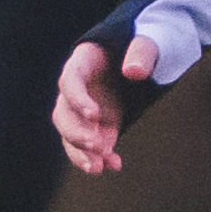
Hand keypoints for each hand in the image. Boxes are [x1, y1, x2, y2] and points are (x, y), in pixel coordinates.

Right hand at [49, 34, 132, 174]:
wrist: (146, 61)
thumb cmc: (144, 48)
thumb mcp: (148, 44)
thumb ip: (141, 54)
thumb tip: (134, 72)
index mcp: (83, 63)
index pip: (70, 80)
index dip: (78, 99)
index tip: (95, 115)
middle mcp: (76, 89)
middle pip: (63, 113)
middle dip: (76, 132)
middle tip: (97, 146)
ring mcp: (83, 109)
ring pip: (70, 134)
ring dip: (80, 152)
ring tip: (99, 167)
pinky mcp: (96, 125)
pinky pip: (89, 145)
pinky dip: (99, 157)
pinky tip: (114, 165)